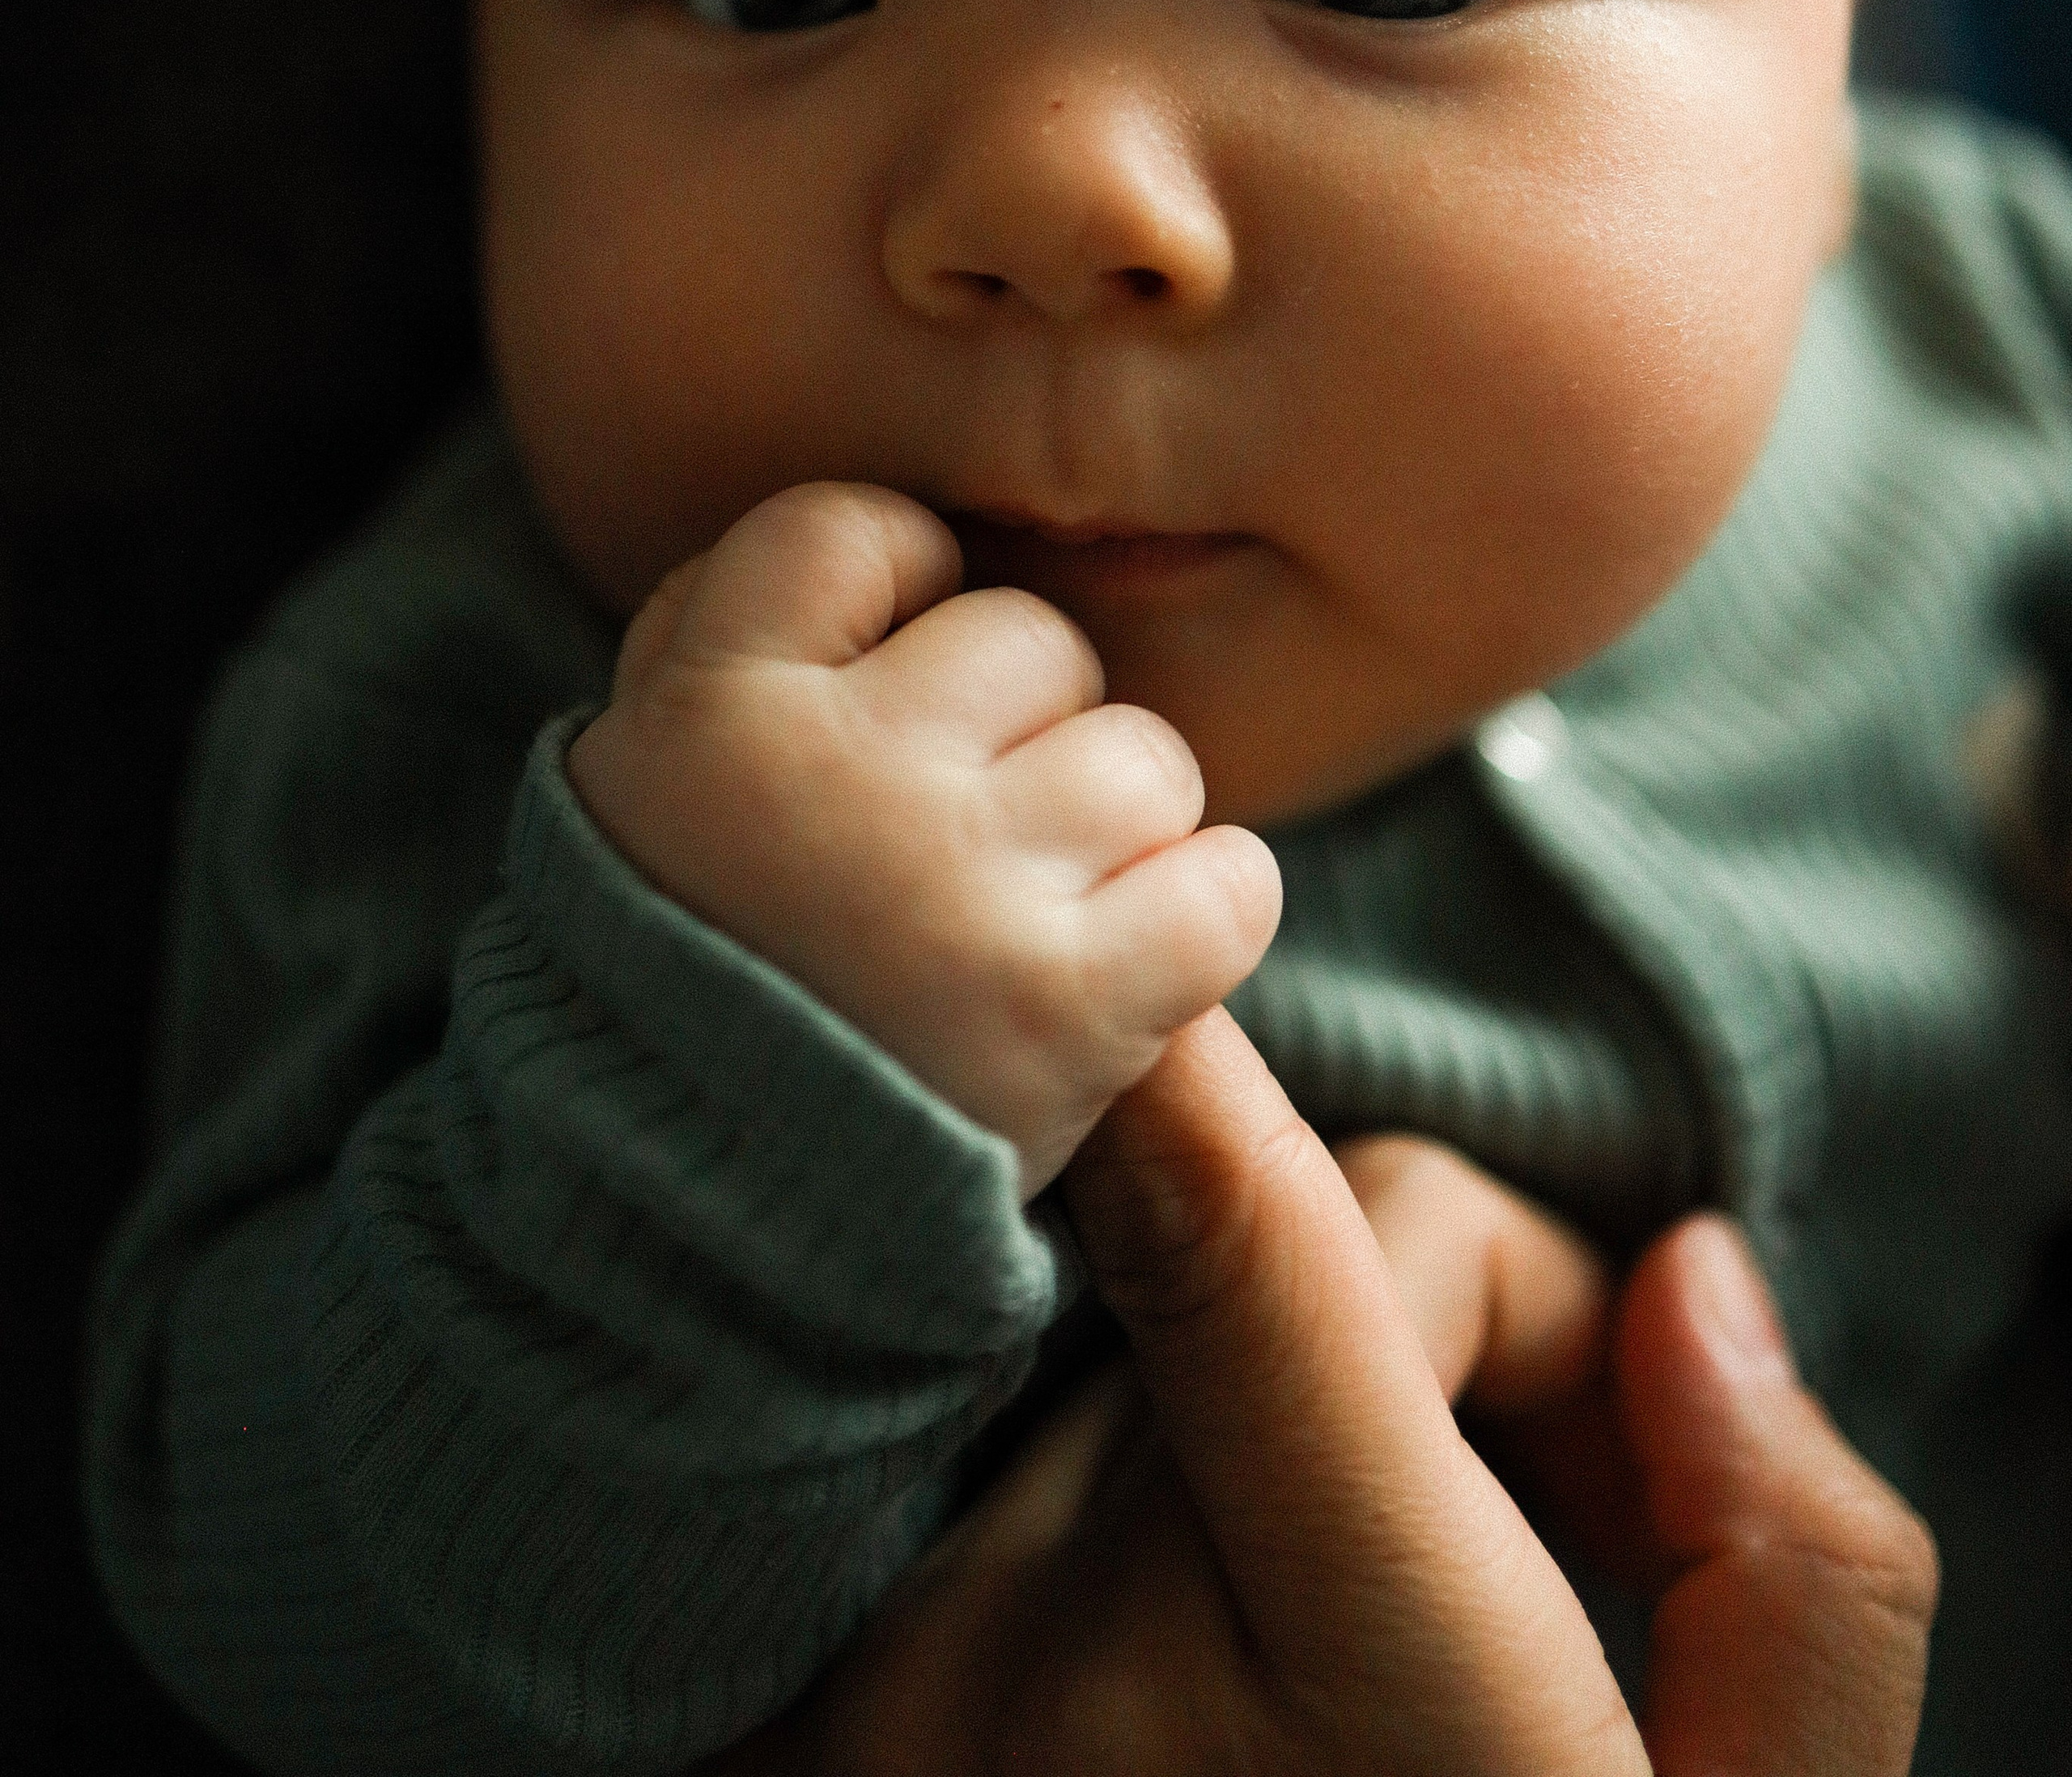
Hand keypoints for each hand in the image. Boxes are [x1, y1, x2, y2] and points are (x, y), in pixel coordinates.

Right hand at [566, 485, 1281, 1196]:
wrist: (680, 1250)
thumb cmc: (672, 987)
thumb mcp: (631, 789)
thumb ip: (720, 643)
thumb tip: (887, 551)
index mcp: (709, 710)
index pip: (857, 530)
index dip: (897, 593)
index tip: (889, 682)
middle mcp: (840, 775)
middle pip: (1031, 639)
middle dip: (1022, 725)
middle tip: (962, 834)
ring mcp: (960, 887)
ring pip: (1144, 756)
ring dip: (1116, 828)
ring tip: (1035, 910)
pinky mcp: (1069, 1005)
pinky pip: (1229, 881)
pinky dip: (1203, 916)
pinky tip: (1130, 963)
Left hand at [721, 1010, 1934, 1774]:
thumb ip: (1799, 1580)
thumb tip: (1693, 1272)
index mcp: (1373, 1714)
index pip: (1245, 1258)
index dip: (1198, 1069)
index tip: (1168, 967)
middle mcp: (1087, 1697)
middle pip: (1233, 1279)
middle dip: (1390, 1317)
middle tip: (1484, 1517)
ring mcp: (900, 1720)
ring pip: (1083, 1362)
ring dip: (1208, 1410)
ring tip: (1295, 1628)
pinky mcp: (777, 1744)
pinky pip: (941, 1470)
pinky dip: (1056, 1495)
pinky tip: (1135, 1659)